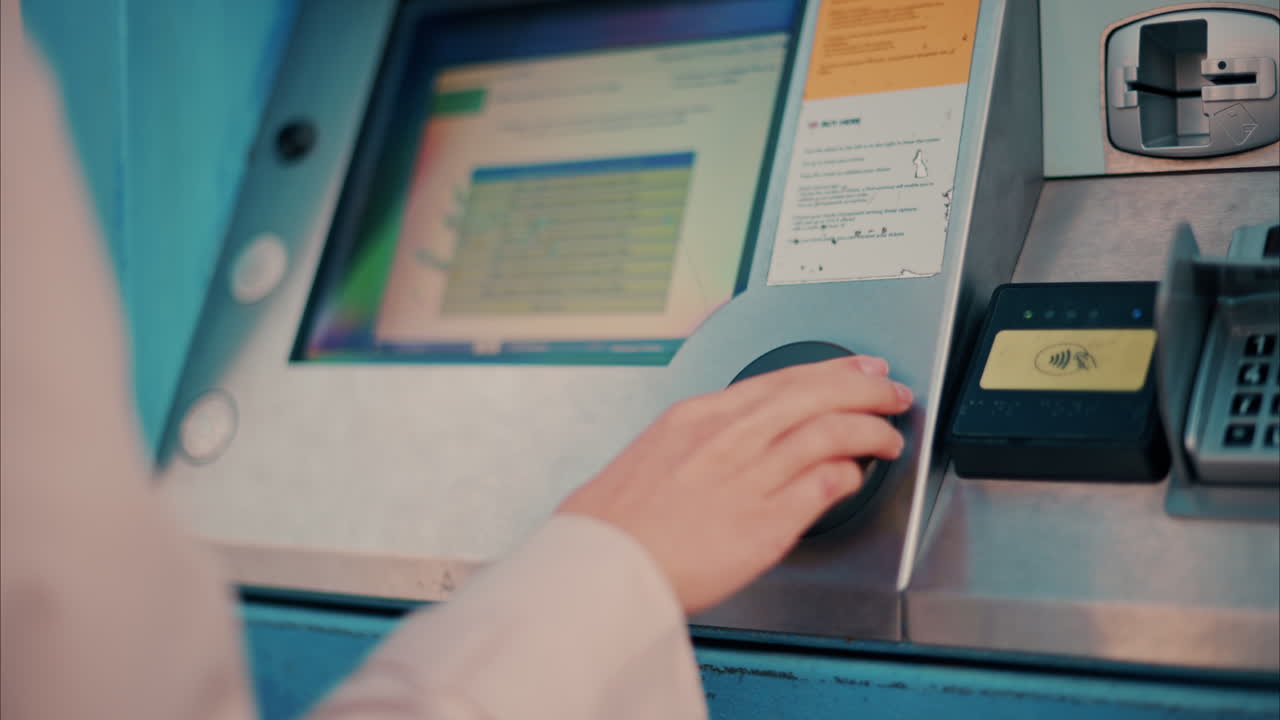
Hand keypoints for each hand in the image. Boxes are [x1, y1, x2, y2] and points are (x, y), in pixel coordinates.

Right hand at [557, 355, 910, 614]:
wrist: (599, 566)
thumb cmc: (614, 524)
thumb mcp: (650, 456)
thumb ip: (696, 444)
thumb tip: (724, 445)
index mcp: (695, 417)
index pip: (779, 380)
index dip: (828, 372)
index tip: (854, 370)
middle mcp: (725, 438)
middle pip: (813, 395)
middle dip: (863, 389)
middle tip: (890, 392)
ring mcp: (747, 476)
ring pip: (828, 432)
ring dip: (868, 430)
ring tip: (887, 437)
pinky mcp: (765, 522)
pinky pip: (824, 483)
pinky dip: (848, 474)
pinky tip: (856, 476)